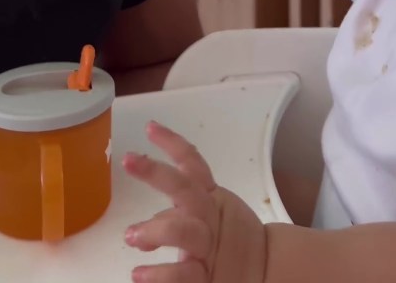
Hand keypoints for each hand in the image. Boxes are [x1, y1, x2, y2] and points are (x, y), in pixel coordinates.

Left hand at [123, 121, 267, 282]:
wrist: (267, 268)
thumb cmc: (230, 240)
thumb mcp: (210, 218)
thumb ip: (178, 216)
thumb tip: (146, 225)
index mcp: (211, 197)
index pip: (192, 164)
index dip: (172, 143)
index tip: (150, 127)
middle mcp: (209, 215)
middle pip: (184, 189)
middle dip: (156, 173)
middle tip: (129, 160)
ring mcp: (209, 246)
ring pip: (184, 231)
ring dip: (156, 230)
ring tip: (131, 236)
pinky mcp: (208, 276)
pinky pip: (184, 274)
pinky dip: (161, 274)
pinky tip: (138, 275)